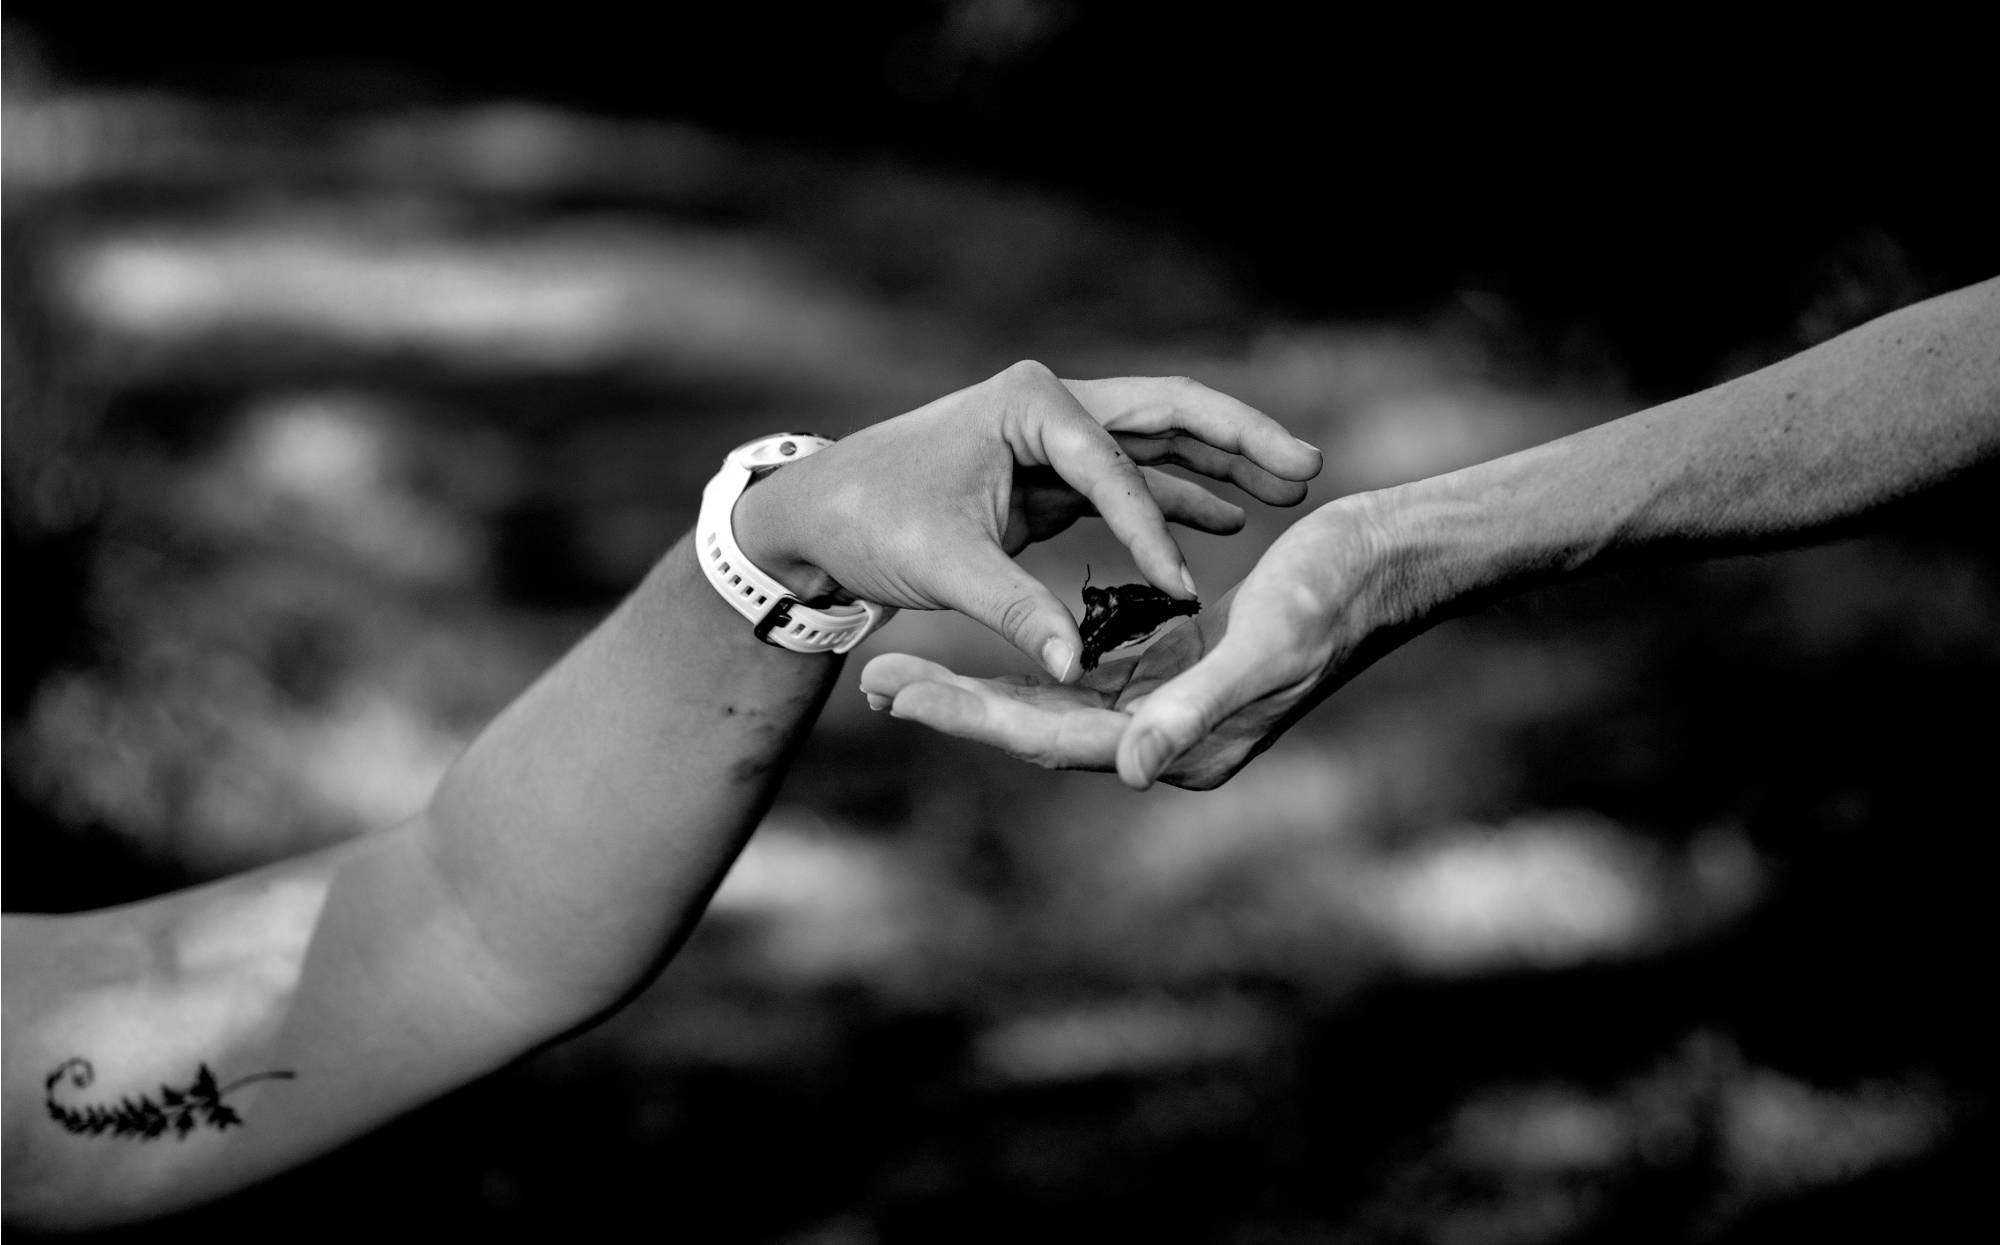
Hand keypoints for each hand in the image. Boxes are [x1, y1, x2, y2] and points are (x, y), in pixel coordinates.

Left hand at [739, 360, 1322, 679]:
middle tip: (1307, 465)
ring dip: (1221, 462)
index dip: (1155, 528)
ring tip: (1294, 481)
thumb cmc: (867, 521)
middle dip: (1237, 438)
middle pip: (1166, 413)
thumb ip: (1016, 610)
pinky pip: (1134, 474)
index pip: (1113, 466)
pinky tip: (1230, 512)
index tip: (1189, 584)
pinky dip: (1176, 495)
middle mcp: (1051, 404)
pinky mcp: (1055, 467)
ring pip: (1159, 439)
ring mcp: (1057, 433)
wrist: (813, 507)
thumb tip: (1070, 670)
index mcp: (1030, 405)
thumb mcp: (942, 566)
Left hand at [859, 498, 1412, 787]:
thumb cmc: (1336, 597)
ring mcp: (1170, 705)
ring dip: (983, 684)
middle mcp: (1168, 737)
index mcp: (1182, 745)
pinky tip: (991, 639)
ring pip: (1052, 699)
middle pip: (1037, 726)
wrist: (1388, 565)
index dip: (971, 715)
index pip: (1051, 736)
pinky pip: (1085, 671)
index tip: (895, 694)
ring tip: (905, 666)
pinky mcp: (1175, 666)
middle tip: (872, 682)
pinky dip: (1035, 656)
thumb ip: (1196, 708)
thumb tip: (1128, 769)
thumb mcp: (1266, 648)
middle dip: (955, 705)